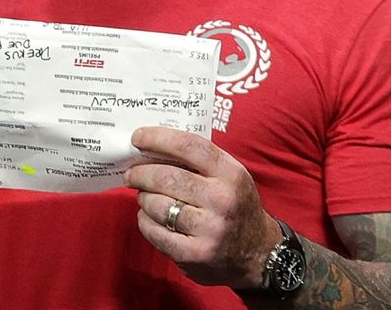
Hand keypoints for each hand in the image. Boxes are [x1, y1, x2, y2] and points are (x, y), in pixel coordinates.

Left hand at [124, 126, 280, 287]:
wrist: (258, 253)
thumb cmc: (236, 206)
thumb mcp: (231, 177)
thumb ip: (199, 162)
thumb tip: (153, 148)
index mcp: (231, 173)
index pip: (189, 146)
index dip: (158, 138)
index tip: (138, 137)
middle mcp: (222, 199)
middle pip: (166, 177)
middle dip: (141, 173)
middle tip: (132, 173)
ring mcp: (208, 229)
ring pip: (157, 205)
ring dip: (143, 198)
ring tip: (143, 196)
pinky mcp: (194, 254)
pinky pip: (155, 231)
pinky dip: (145, 221)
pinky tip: (148, 216)